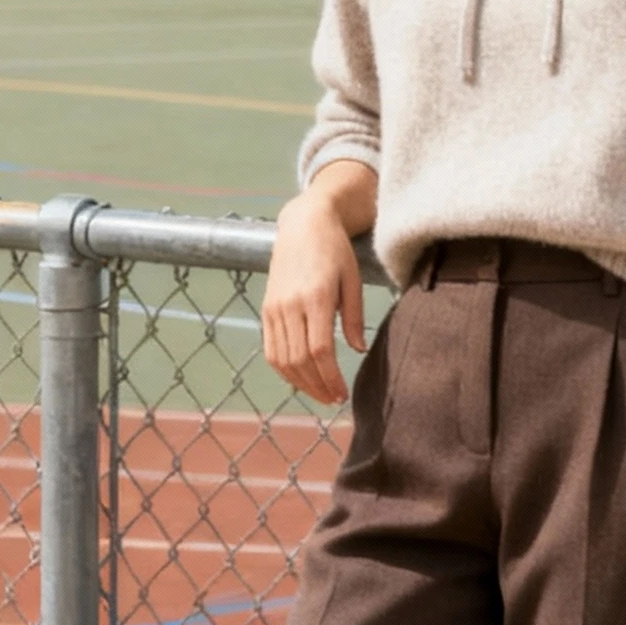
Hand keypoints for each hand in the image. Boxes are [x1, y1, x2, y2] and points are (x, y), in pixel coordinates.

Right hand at [261, 189, 365, 403]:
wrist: (303, 225)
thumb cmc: (335, 251)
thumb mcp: (352, 280)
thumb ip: (354, 317)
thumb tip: (358, 350)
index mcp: (316, 297)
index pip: (320, 350)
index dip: (331, 378)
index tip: (342, 393)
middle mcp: (290, 304)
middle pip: (299, 360)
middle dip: (317, 386)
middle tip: (333, 399)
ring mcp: (274, 308)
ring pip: (282, 359)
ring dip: (300, 383)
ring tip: (320, 393)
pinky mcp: (266, 309)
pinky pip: (271, 349)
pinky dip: (284, 370)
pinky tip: (301, 378)